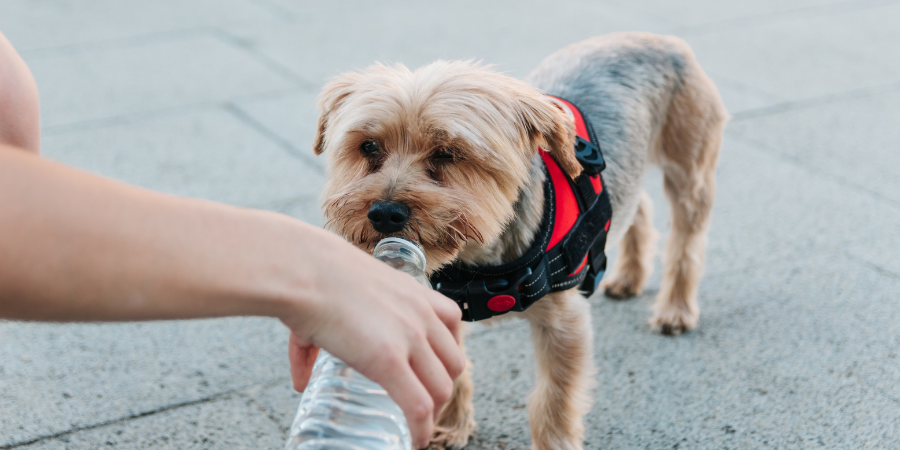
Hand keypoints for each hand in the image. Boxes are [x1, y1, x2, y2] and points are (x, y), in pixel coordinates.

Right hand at [282, 235, 463, 448]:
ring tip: (418, 425)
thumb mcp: (334, 298)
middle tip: (424, 402)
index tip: (433, 368)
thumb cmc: (311, 276)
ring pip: (442, 387)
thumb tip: (300, 380)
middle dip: (442, 385)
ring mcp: (409, 338)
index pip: (452, 322)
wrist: (303, 270)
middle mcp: (421, 314)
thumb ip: (316, 341)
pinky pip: (419, 406)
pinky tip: (414, 441)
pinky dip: (421, 430)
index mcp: (413, 293)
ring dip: (434, 411)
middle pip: (454, 360)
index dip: (446, 352)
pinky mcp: (390, 360)